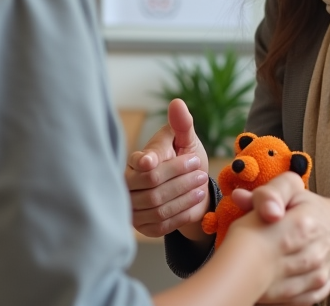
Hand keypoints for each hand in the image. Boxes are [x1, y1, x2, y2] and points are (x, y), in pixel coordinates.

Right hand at [125, 99, 210, 237]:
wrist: (190, 190)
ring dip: (183, 195)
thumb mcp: (186, 140)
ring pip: (157, 205)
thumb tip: (177, 103)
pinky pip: (160, 224)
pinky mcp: (143, 226)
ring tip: (201, 185)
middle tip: (200, 170)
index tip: (152, 160)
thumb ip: (181, 124)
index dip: (145, 162)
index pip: (139, 162)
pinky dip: (181, 213)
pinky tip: (194, 202)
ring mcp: (133, 207)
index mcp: (136, 160)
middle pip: (152, 184)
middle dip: (179, 177)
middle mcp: (128, 184)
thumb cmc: (185, 159)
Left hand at [215, 197, 329, 305]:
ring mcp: (317, 274)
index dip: (247, 242)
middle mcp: (313, 253)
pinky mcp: (319, 289)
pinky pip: (292, 301)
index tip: (239, 240)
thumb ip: (267, 192)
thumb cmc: (311, 208)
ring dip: (260, 286)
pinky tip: (267, 285)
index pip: (267, 239)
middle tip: (236, 262)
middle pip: (268, 271)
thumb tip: (239, 197)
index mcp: (303, 223)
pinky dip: (277, 298)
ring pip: (279, 292)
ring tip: (248, 273)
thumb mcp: (291, 190)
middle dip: (249, 268)